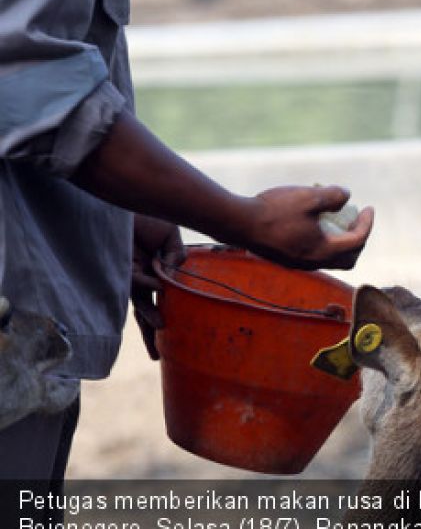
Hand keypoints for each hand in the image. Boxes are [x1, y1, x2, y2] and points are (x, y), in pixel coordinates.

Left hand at [131, 214, 184, 359]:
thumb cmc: (146, 212)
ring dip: (149, 313)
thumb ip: (176, 256)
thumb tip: (173, 279)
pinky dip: (147, 282)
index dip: (163, 315)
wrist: (123, 193)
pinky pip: (134, 280)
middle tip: (156, 355)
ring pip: (138, 298)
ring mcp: (127, 270)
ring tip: (161, 325)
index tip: (169, 332)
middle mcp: (138, 273)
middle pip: (144, 307)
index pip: (159, 296)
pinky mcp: (117, 264)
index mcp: (152, 268)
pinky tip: (159, 284)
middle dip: (150, 332)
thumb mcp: (170, 234)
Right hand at [241, 185, 373, 270]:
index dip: (367, 224)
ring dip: (339, 240)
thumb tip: (347, 196)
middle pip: (349, 258)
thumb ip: (333, 196)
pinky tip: (314, 221)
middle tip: (357, 219)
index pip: (357, 241)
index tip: (369, 208)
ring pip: (331, 258)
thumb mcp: (309, 196)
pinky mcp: (287, 259)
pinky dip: (323, 240)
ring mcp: (299, 263)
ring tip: (336, 218)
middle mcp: (314, 263)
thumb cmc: (274, 210)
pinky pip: (314, 255)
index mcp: (323, 251)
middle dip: (358, 238)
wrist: (238, 223)